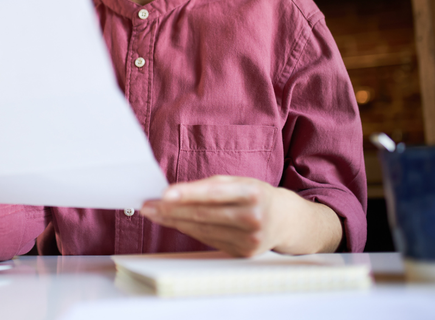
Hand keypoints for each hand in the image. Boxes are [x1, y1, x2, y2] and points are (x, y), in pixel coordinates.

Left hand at [140, 176, 341, 256]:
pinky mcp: (243, 253)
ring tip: (153, 212)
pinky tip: (174, 222)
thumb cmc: (256, 195)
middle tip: (148, 205)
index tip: (164, 193)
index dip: (188, 194)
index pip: (215, 194)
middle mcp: (253, 217)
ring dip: (174, 221)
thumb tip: (175, 192)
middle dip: (172, 210)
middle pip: (204, 214)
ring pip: (202, 230)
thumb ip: (211, 186)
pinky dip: (189, 230)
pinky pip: (208, 240)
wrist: (286, 220)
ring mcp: (249, 239)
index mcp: (253, 193)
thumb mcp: (240, 182)